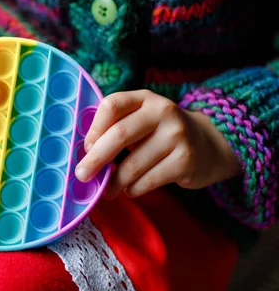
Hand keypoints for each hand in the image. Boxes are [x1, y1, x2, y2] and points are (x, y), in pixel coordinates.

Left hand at [75, 90, 241, 198]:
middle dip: (96, 159)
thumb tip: (84, 154)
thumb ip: (115, 127)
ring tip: (108, 191)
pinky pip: (148, 180)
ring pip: (133, 165)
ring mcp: (177, 135)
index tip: (85, 147)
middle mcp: (162, 111)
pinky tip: (130, 190)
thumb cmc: (159, 134)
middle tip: (83, 175)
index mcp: (145, 98)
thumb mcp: (141, 120)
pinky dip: (134, 189)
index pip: (112, 105)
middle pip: (119, 135)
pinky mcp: (186, 160)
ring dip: (115, 182)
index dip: (94, 128)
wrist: (208, 145)